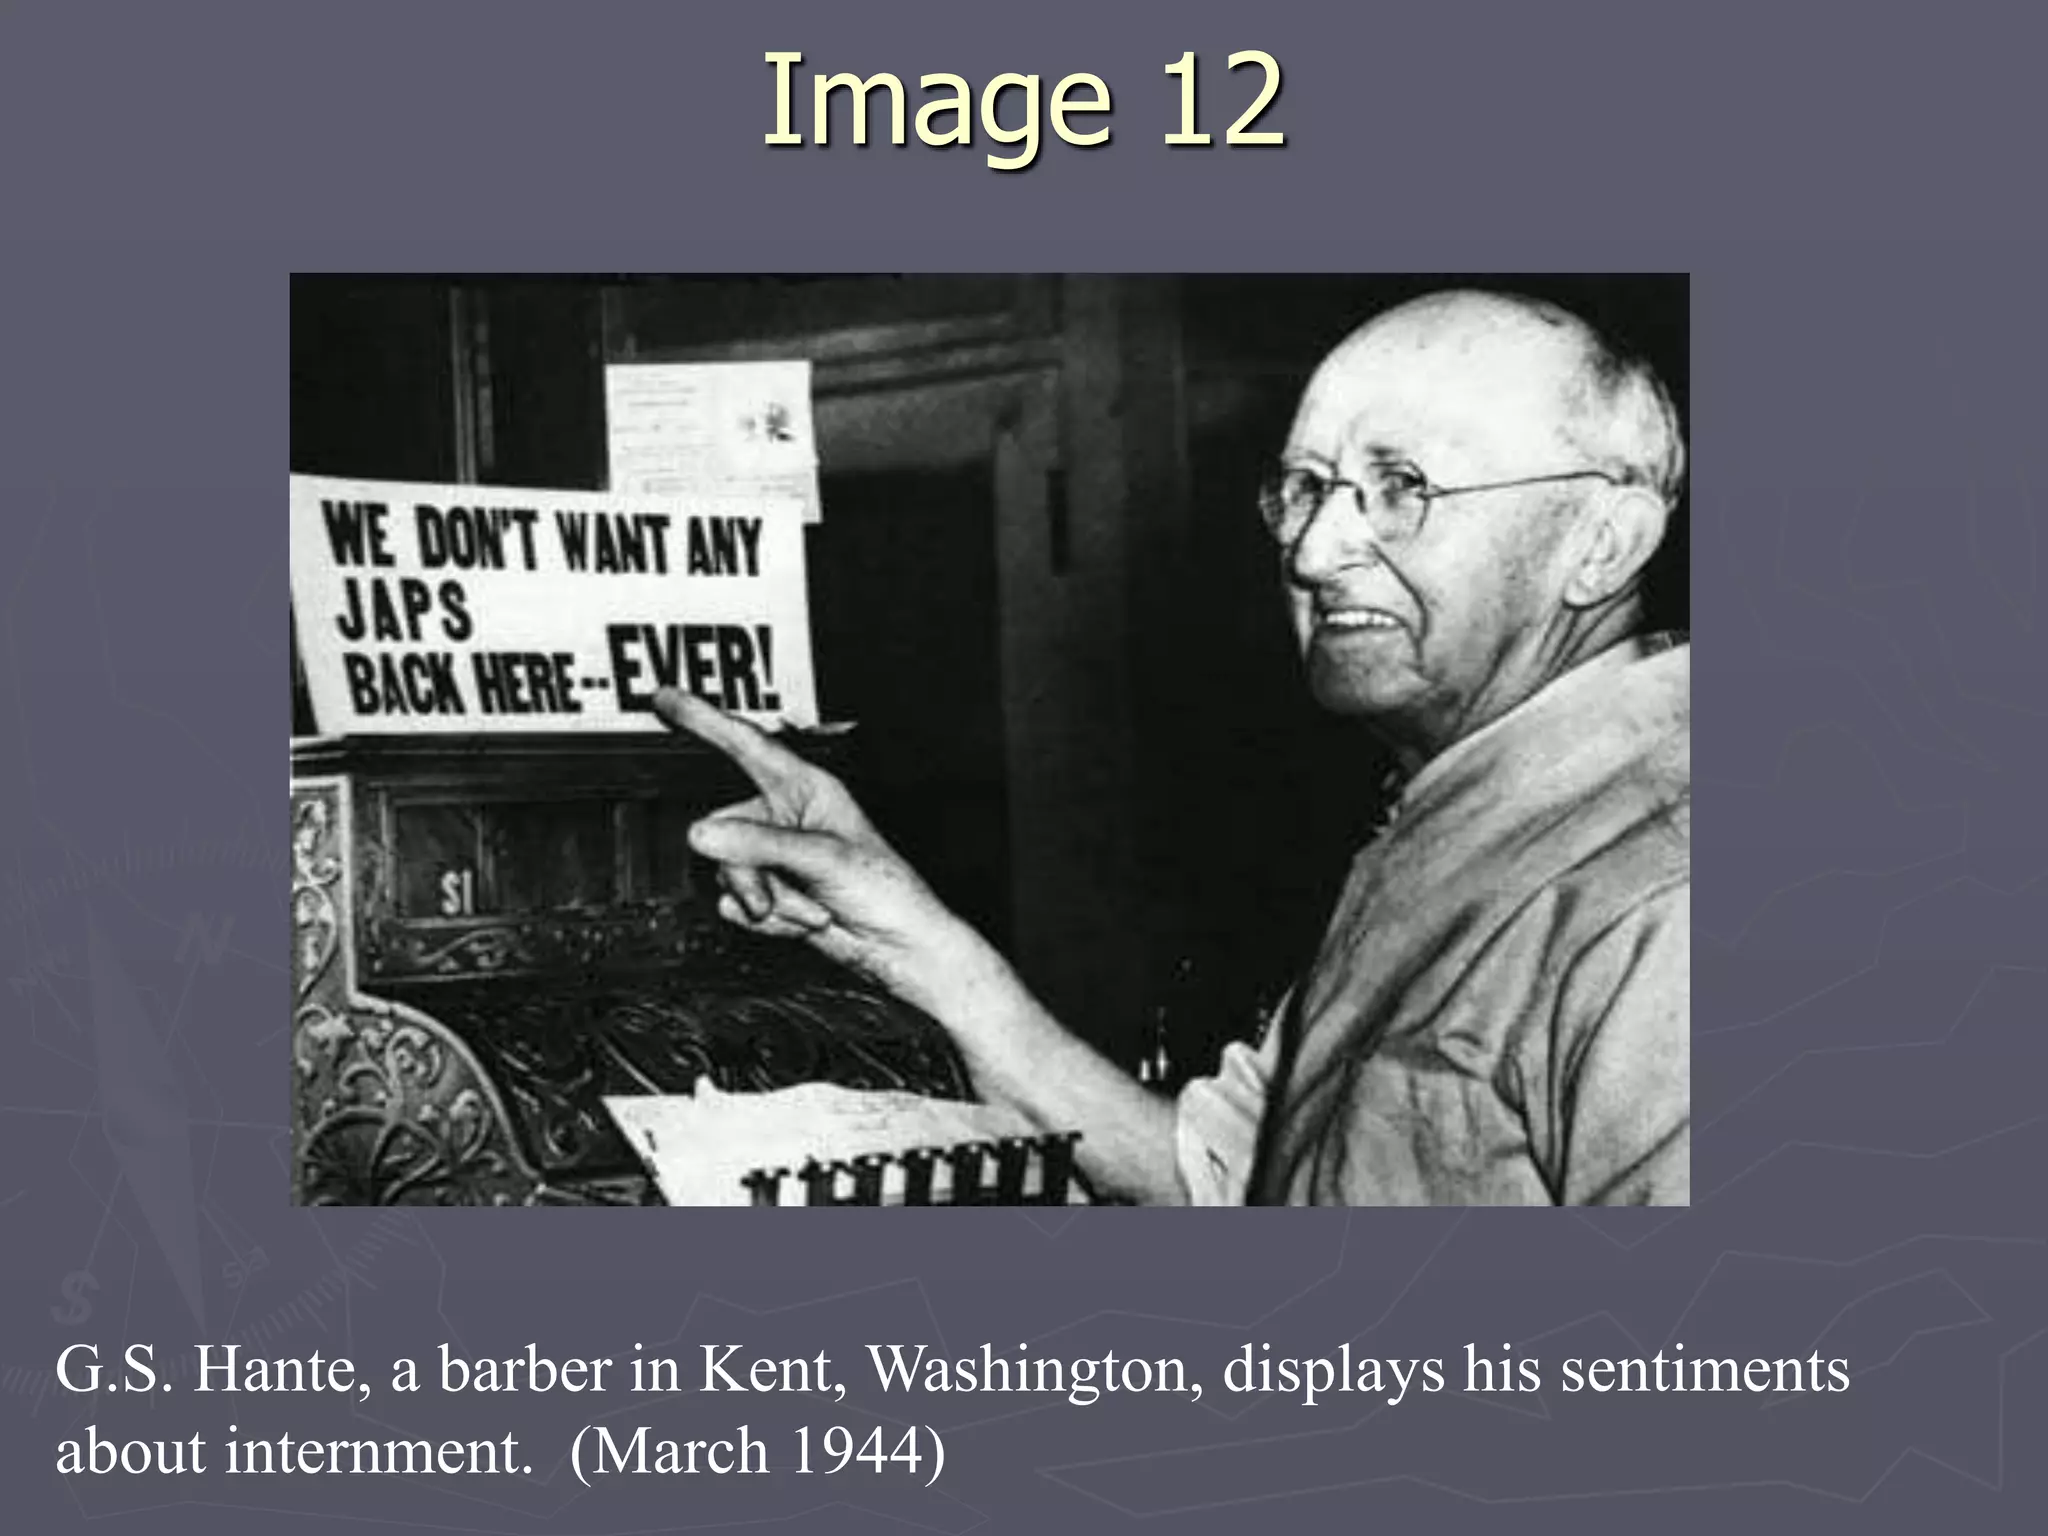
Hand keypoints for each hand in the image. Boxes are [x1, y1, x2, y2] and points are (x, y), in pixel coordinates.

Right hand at [651, 689, 983, 1003]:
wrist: (896, 948)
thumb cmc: (885, 890)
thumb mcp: (824, 857)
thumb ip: (760, 843)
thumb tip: (702, 834)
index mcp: (805, 788)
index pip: (745, 744)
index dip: (703, 719)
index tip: (664, 698)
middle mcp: (784, 817)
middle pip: (723, 830)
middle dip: (754, 873)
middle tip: (790, 891)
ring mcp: (774, 857)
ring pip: (727, 872)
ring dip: (770, 902)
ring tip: (811, 910)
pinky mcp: (769, 893)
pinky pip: (733, 904)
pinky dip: (767, 922)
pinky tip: (801, 922)